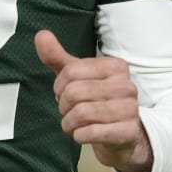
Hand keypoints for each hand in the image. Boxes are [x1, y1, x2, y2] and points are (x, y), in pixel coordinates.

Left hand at [35, 29, 153, 171]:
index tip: (63, 94)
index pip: (70, 71)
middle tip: (68, 112)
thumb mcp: (77, 77)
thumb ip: (58, 57)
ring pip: (82, 113)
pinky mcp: (128, 131)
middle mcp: (126, 86)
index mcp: (115, 66)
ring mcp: (130, 109)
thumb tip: (41, 35)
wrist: (123, 135)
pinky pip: (92, 132)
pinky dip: (79, 135)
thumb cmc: (97, 102)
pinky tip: (83, 134)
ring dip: (69, 123)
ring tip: (73, 124)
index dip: (59, 86)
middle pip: (74, 92)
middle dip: (63, 106)